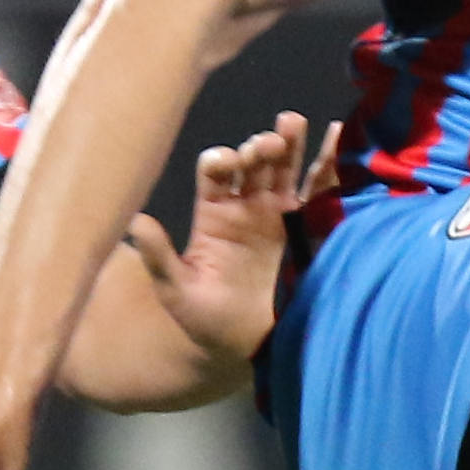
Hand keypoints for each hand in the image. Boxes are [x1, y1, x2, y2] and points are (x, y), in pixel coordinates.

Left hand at [121, 113, 334, 369]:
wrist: (249, 347)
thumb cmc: (207, 321)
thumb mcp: (177, 292)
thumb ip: (159, 257)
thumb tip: (134, 222)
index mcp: (213, 215)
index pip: (214, 174)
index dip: (220, 161)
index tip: (228, 163)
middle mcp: (246, 206)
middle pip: (252, 163)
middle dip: (259, 148)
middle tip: (268, 143)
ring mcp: (279, 213)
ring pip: (284, 168)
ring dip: (289, 144)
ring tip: (292, 122)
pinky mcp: (309, 226)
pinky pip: (321, 188)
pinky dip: (329, 161)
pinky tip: (336, 134)